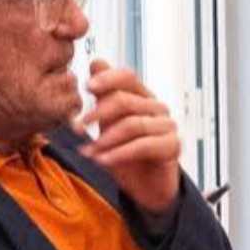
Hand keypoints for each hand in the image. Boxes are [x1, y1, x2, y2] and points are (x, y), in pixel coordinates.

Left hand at [74, 59, 181, 215]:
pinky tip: (102, 160)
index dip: (108, 78)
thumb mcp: (109, 123)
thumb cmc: (127, 153)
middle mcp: (157, 108)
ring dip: (105, 140)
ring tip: (88, 152)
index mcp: (142, 97)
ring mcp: (167, 126)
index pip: (128, 77)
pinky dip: (119, 154)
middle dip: (97, 114)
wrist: (145, 187)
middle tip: (77, 127)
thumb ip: (104, 95)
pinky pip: (143, 145)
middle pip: (125, 100)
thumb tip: (98, 62)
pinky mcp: (173, 146)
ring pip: (132, 124)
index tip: (87, 87)